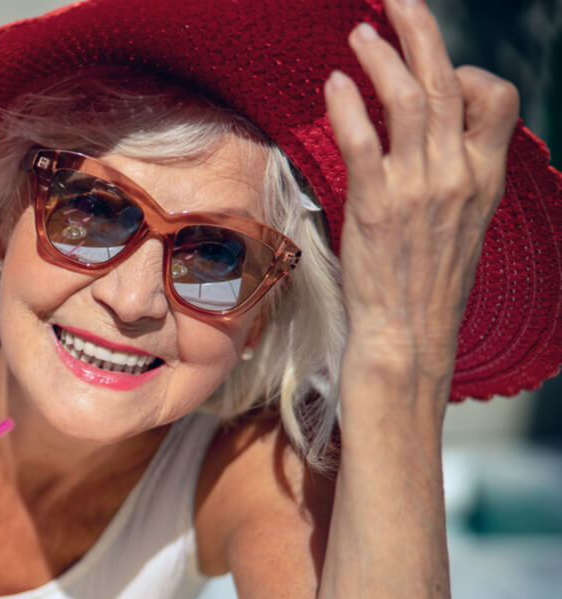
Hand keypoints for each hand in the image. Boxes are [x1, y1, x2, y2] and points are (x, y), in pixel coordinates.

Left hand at [325, 0, 518, 392]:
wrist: (409, 334)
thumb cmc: (426, 282)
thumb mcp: (461, 224)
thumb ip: (453, 176)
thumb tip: (430, 141)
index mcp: (485, 176)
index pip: (496, 99)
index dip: (468, 74)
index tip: (436, 70)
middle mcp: (457, 174)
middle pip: (445, 82)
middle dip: (421, 32)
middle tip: (398, 1)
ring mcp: (418, 187)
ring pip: (405, 100)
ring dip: (380, 58)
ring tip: (359, 34)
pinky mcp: (375, 204)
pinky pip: (363, 139)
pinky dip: (347, 105)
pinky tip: (333, 85)